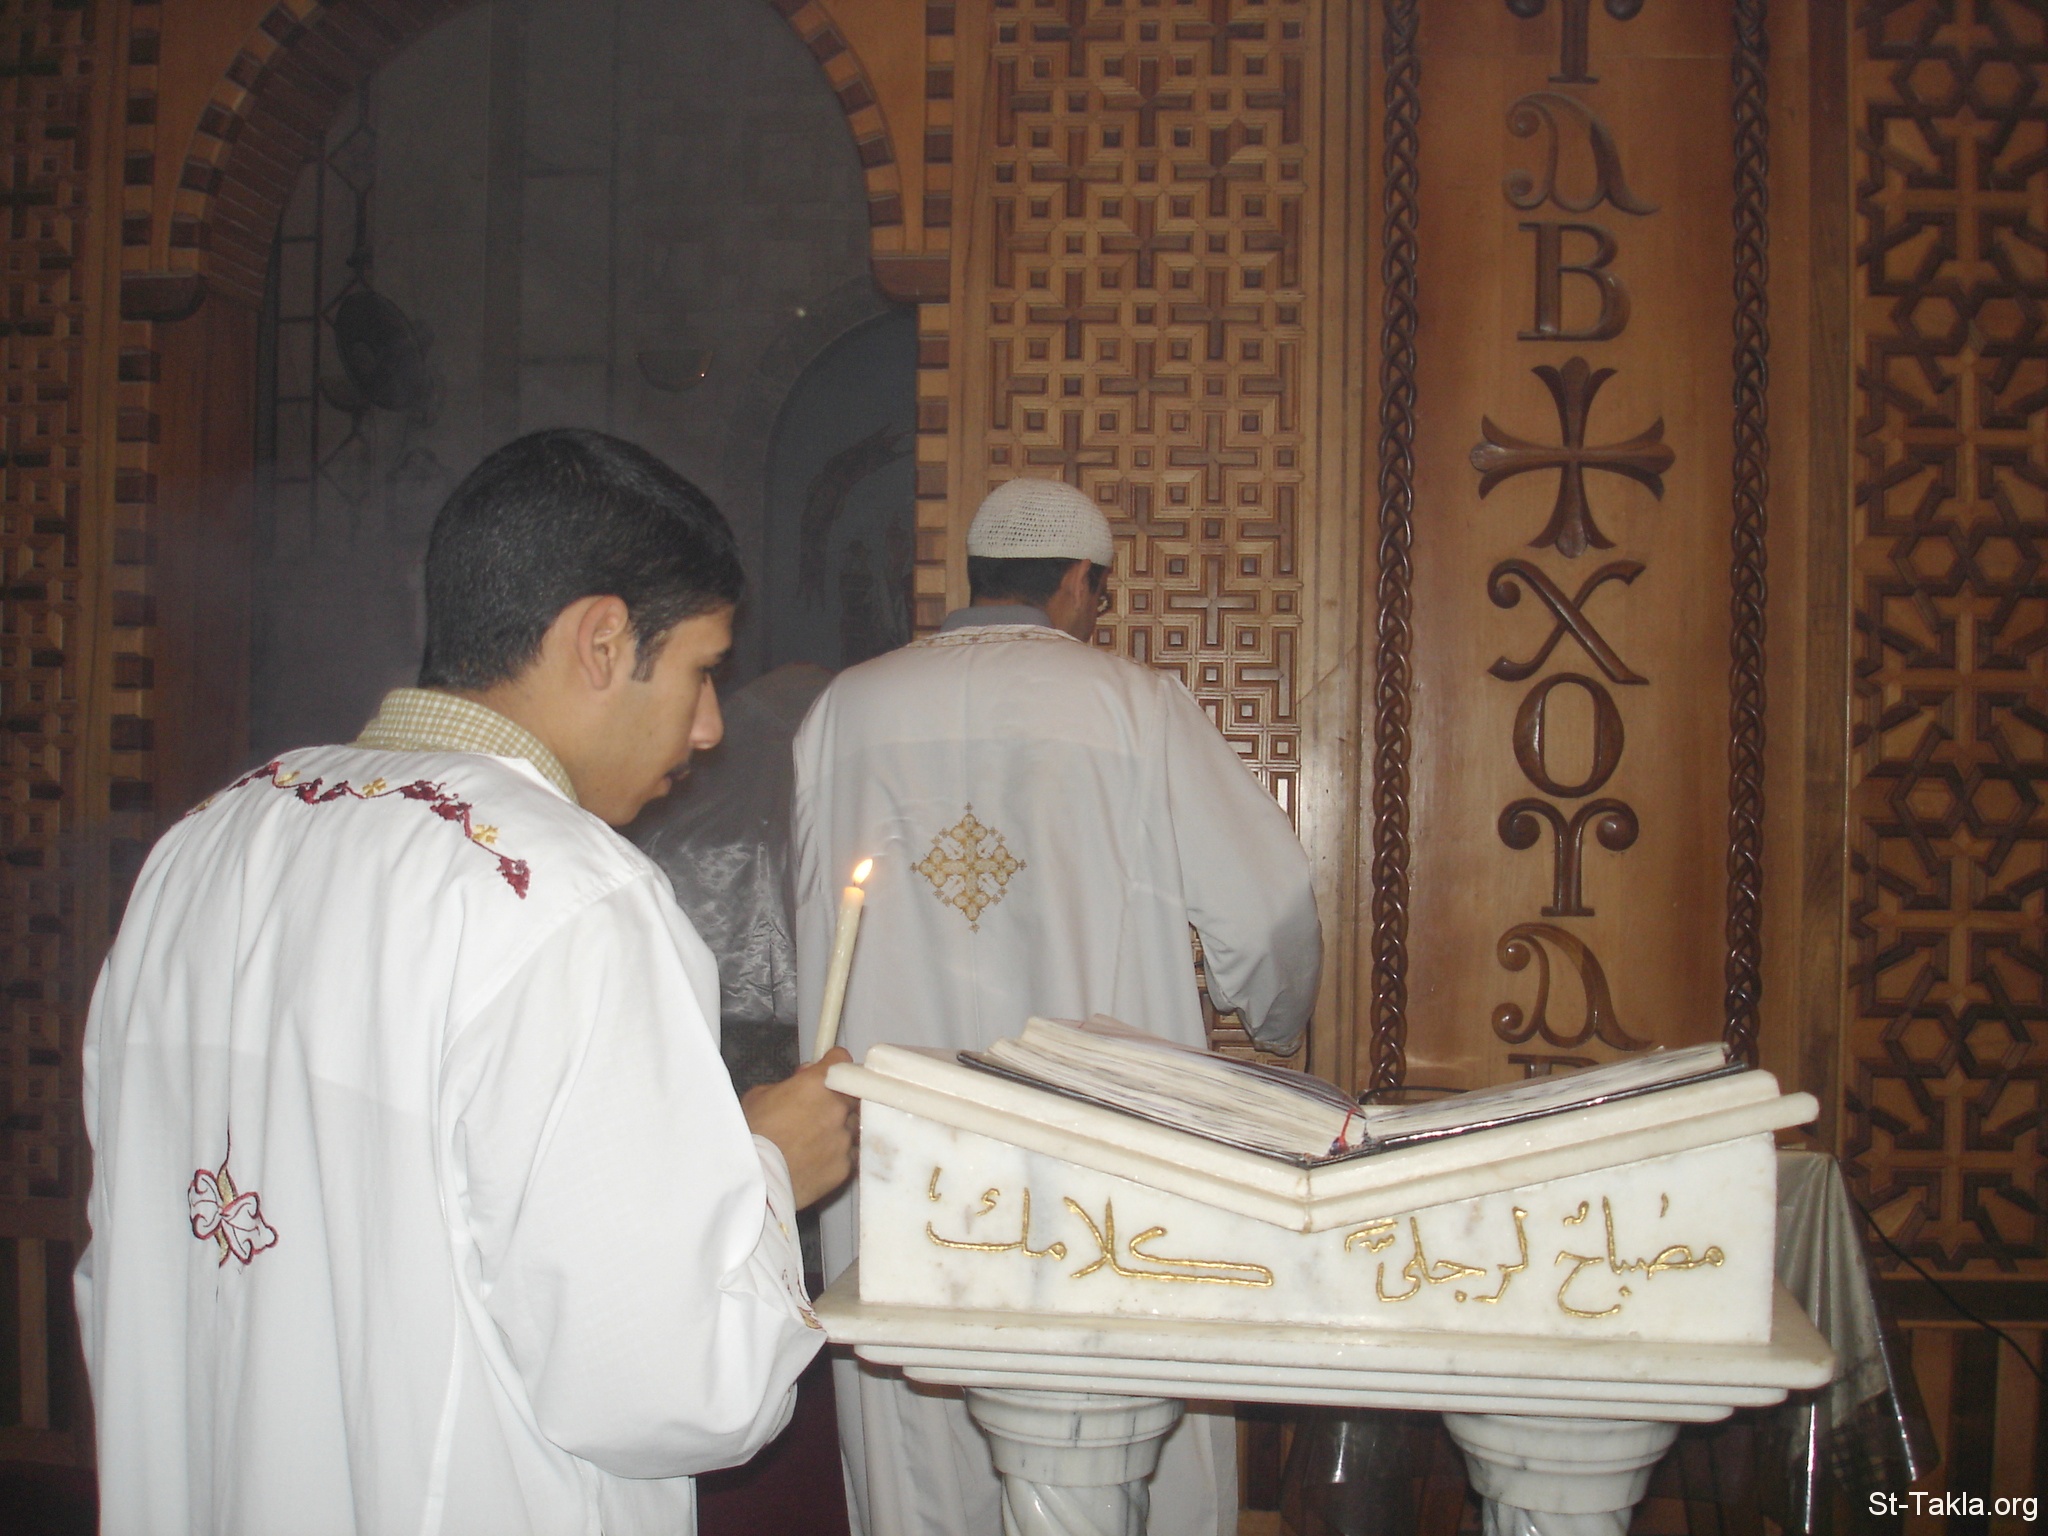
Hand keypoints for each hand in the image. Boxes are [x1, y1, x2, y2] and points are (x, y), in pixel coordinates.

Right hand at [742, 1048, 856, 1209]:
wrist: (755, 1180)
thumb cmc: (752, 1137)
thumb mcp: (759, 1096)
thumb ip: (787, 1083)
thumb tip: (802, 1078)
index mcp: (817, 1084)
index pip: (841, 1060)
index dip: (833, 1064)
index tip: (829, 1069)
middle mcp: (837, 1108)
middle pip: (851, 1094)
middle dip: (837, 1099)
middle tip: (816, 1109)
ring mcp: (844, 1138)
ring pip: (852, 1126)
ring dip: (839, 1128)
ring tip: (814, 1139)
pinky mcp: (845, 1166)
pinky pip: (848, 1154)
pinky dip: (837, 1155)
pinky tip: (816, 1159)